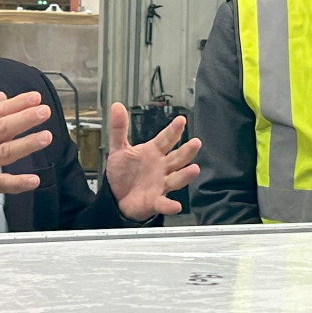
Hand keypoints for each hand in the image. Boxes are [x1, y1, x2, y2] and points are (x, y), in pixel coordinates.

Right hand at [0, 92, 52, 210]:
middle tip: (43, 110)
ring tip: (45, 137)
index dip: (17, 104)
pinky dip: (17, 182)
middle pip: (2, 128)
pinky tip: (33, 180)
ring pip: (3, 152)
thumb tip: (1, 96)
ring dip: (26, 144)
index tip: (35, 97)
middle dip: (24, 118)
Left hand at [104, 102, 201, 221]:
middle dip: (186, 151)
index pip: (166, 139)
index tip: (181, 120)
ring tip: (193, 169)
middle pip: (177, 157)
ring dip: (185, 175)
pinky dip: (170, 205)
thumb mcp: (119, 149)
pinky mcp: (155, 201)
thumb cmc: (122, 173)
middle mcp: (161, 167)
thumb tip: (116, 106)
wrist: (116, 197)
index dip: (173, 130)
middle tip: (195, 143)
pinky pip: (164, 203)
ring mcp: (160, 184)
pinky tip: (176, 205)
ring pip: (176, 178)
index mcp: (153, 152)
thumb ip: (119, 128)